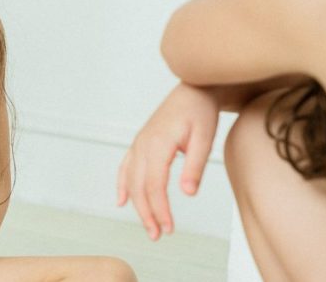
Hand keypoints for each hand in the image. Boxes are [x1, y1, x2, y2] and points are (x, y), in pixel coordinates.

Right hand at [117, 82, 218, 240]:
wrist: (194, 90)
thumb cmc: (200, 112)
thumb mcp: (204, 139)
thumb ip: (194, 166)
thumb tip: (188, 194)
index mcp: (157, 145)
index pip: (154, 185)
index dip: (160, 209)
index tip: (168, 229)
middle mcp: (143, 145)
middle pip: (139, 187)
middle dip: (147, 214)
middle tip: (158, 236)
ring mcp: (139, 144)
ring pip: (131, 180)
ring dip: (137, 205)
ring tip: (148, 226)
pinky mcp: (140, 144)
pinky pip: (126, 168)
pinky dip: (122, 186)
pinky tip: (122, 201)